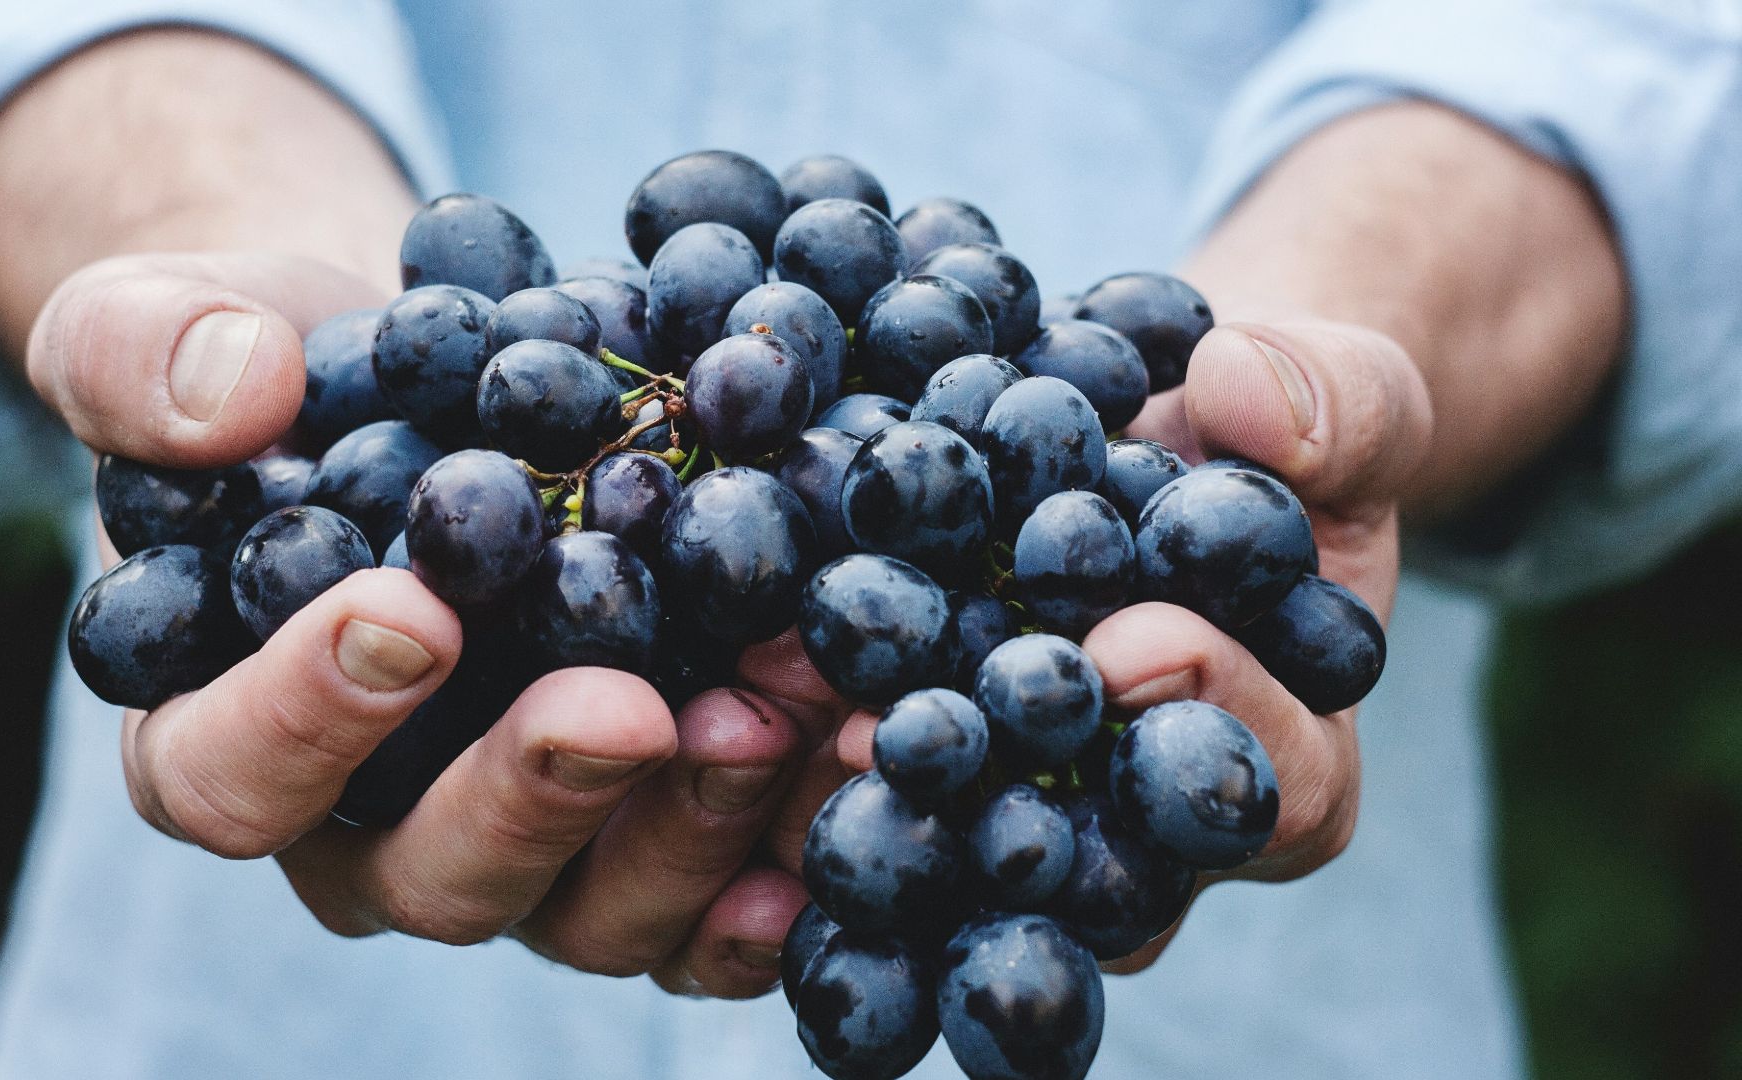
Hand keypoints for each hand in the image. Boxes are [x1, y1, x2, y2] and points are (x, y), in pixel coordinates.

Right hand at [32, 250, 851, 996]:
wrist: (431, 383)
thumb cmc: (280, 371)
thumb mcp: (168, 323)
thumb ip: (144, 354)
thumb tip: (231, 395)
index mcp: (224, 735)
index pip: (229, 775)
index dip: (306, 717)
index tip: (410, 613)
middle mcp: (373, 829)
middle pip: (435, 875)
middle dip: (538, 795)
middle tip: (629, 707)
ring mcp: (525, 847)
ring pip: (594, 907)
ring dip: (695, 823)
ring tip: (786, 710)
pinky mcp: (644, 834)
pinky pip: (712, 898)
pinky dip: (787, 855)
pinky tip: (856, 779)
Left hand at [802, 314, 1431, 970]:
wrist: (1160, 444)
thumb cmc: (1272, 438)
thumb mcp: (1343, 399)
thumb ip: (1334, 405)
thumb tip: (1251, 396)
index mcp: (1290, 765)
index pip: (1273, 781)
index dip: (1212, 714)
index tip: (1132, 643)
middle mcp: (1151, 835)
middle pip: (1088, 857)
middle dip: (993, 788)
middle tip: (898, 729)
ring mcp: (1028, 820)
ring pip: (953, 852)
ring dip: (858, 789)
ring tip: (773, 710)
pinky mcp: (924, 784)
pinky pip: (863, 795)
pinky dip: (785, 752)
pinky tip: (716, 697)